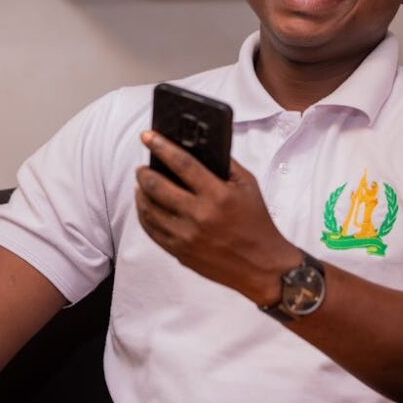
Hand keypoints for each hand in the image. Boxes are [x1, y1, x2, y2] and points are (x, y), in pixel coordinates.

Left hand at [135, 131, 300, 303]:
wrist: (262, 265)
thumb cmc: (257, 221)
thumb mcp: (248, 185)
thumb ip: (226, 165)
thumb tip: (200, 147)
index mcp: (218, 195)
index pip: (182, 164)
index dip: (162, 147)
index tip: (148, 136)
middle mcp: (199, 215)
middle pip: (158, 186)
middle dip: (144, 172)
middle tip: (142, 166)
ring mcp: (186, 236)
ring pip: (149, 210)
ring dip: (141, 193)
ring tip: (141, 184)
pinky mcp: (180, 252)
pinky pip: (152, 231)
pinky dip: (144, 215)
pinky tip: (145, 206)